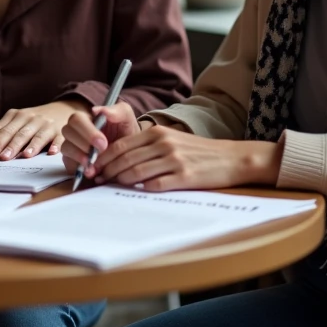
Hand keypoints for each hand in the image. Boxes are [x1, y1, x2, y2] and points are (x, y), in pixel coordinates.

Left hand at [0, 100, 88, 160]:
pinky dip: (54, 145)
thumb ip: (3, 133)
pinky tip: (51, 152)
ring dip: (24, 146)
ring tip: (16, 157)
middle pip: (13, 133)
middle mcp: (29, 118)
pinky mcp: (59, 131)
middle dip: (1, 145)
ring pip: (32, 136)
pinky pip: (56, 139)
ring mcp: (44, 124)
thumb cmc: (34, 121)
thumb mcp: (18, 122)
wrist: (63, 109)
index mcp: (15, 116)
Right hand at [60, 102, 141, 174]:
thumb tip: (95, 110)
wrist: (131, 152)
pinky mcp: (72, 162)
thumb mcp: (127, 119)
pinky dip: (79, 167)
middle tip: (101, 152)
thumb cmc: (126, 133)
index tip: (104, 142)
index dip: (88, 131)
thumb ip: (117, 111)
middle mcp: (76, 131)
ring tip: (93, 163)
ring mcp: (73, 146)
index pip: (76, 119)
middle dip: (84, 143)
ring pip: (66, 147)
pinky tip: (91, 171)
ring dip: (79, 155)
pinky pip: (68, 163)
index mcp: (87, 119)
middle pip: (67, 131)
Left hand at [89, 126, 282, 191]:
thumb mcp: (173, 140)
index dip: (105, 157)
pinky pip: (155, 185)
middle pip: (125, 159)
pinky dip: (141, 190)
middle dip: (108, 171)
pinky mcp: (184, 177)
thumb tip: (121, 160)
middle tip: (98, 180)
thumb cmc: (199, 151)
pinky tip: (135, 193)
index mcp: (158, 133)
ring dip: (120, 182)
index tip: (95, 167)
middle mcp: (164, 144)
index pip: (122, 145)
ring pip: (136, 173)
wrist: (231, 158)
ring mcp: (174, 160)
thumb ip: (149, 146)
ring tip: (111, 188)